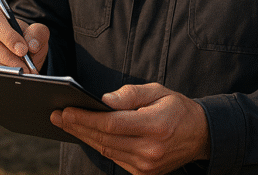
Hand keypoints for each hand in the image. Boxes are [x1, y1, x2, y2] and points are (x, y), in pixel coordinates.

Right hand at [0, 4, 49, 71]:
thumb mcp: (35, 32)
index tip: (23, 50)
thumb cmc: (24, 38)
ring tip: (23, 73)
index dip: (8, 36)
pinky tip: (13, 77)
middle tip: (25, 67)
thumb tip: (32, 45)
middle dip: (9, 58)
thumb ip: (37, 33)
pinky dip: (1, 76)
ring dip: (7, 69)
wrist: (20, 52)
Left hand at [51, 83, 209, 174]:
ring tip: (66, 123)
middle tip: (57, 115)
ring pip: (107, 150)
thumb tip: (103, 100)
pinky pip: (114, 158)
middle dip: (78, 127)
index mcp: (155, 127)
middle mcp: (150, 150)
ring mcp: (146, 166)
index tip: (66, 109)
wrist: (200, 135)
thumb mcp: (157, 91)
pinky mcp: (143, 173)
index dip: (86, 118)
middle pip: (105, 139)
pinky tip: (85, 134)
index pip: (112, 124)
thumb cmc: (176, 108)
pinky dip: (98, 145)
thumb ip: (130, 94)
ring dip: (84, 137)